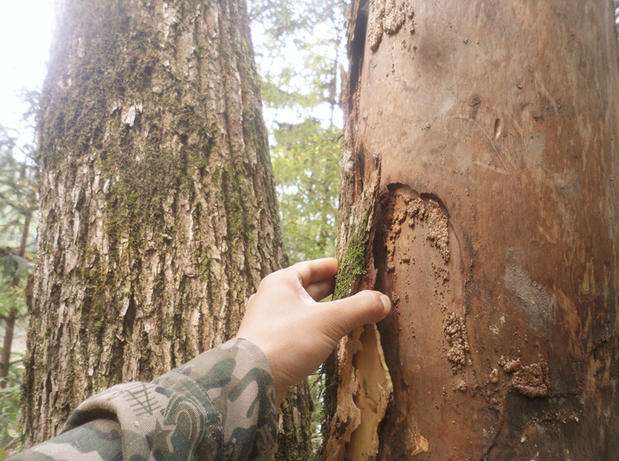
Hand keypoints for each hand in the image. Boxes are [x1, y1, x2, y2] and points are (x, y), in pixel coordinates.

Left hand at [237, 257, 390, 401]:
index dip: (333, 266)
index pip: (311, 267)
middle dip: (333, 291)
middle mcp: (271, 298)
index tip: (353, 267)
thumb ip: (359, 308)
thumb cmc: (286, 341)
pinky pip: (298, 330)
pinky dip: (315, 330)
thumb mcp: (329, 320)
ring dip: (325, 312)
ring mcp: (268, 323)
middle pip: (308, 289)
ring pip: (303, 311)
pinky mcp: (271, 345)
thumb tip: (384, 300)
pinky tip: (329, 339)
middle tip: (359, 292)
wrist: (252, 381)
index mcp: (281, 283)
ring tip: (350, 315)